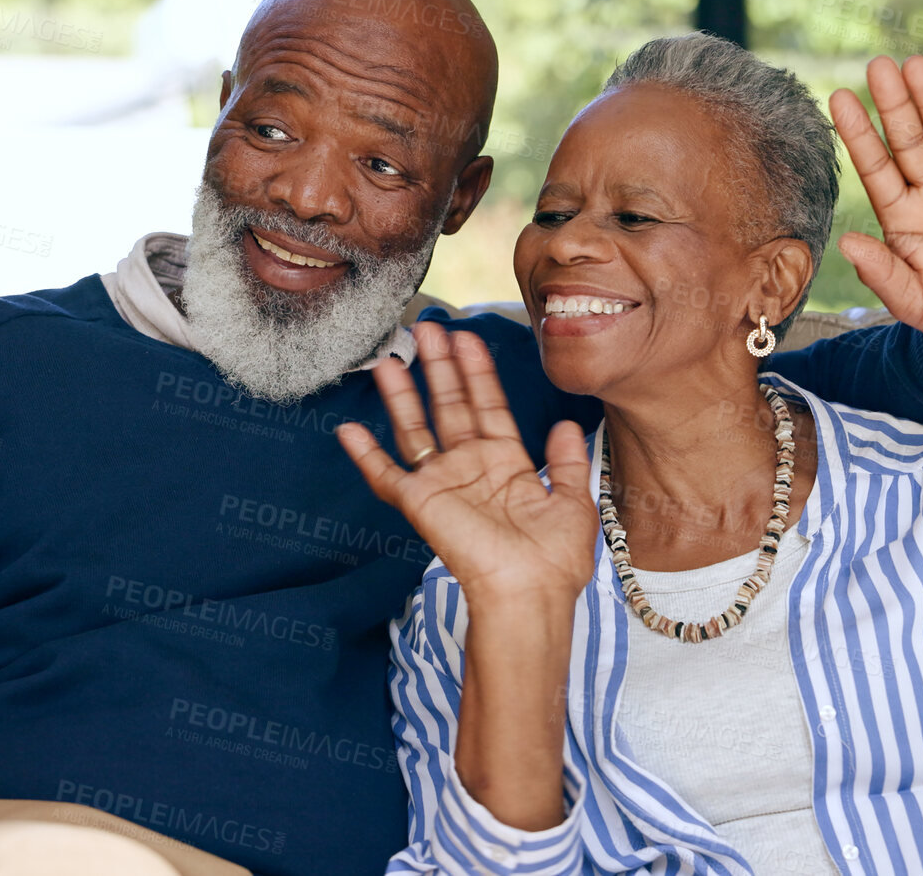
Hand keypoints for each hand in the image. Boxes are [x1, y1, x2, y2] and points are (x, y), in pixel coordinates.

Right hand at [335, 323, 596, 603]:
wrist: (530, 594)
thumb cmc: (555, 560)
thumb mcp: (574, 502)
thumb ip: (568, 462)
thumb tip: (566, 426)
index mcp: (507, 465)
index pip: (488, 406)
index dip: (477, 372)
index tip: (467, 338)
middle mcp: (471, 469)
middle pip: (449, 407)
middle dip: (439, 367)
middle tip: (427, 328)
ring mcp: (443, 484)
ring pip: (416, 428)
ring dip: (403, 393)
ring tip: (391, 357)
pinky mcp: (420, 504)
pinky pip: (386, 476)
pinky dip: (364, 455)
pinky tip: (348, 429)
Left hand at [830, 55, 922, 363]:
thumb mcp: (913, 300)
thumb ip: (882, 272)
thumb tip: (845, 242)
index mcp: (899, 214)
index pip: (874, 166)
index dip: (859, 133)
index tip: (839, 97)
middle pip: (908, 140)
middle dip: (894, 104)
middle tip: (879, 65)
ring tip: (917, 66)